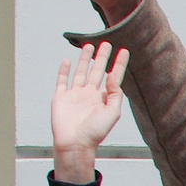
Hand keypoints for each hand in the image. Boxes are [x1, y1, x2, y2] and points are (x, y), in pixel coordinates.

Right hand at [49, 44, 128, 182]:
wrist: (75, 143)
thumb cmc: (95, 132)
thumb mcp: (112, 113)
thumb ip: (115, 93)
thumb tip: (111, 74)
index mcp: (103, 99)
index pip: (113, 77)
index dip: (119, 64)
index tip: (124, 51)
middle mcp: (90, 95)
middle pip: (97, 71)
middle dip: (102, 57)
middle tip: (107, 42)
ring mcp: (75, 95)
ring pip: (81, 72)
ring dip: (85, 59)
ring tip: (89, 46)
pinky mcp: (61, 97)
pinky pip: (62, 80)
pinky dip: (64, 70)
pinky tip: (67, 60)